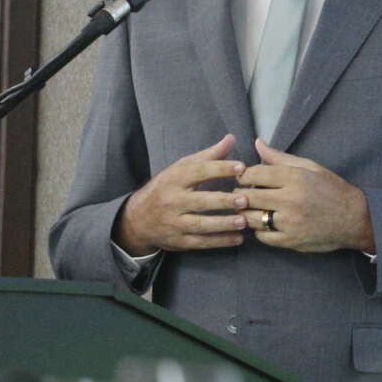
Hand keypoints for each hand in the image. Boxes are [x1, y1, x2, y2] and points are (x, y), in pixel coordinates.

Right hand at [115, 135, 247, 253]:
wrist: (137, 219)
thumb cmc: (166, 188)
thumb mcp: (181, 169)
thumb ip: (208, 156)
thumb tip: (231, 138)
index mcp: (173, 179)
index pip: (198, 172)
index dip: (220, 168)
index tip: (241, 167)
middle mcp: (172, 201)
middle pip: (199, 201)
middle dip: (223, 201)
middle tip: (245, 199)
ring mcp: (174, 223)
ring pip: (200, 225)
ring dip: (223, 224)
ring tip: (244, 221)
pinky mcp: (178, 241)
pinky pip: (200, 242)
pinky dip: (219, 241)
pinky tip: (238, 238)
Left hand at [235, 139, 374, 253]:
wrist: (355, 219)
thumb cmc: (332, 189)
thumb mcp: (310, 167)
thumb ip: (280, 157)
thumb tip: (257, 143)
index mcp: (295, 178)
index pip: (254, 173)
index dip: (244, 174)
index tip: (245, 177)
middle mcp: (290, 200)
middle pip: (248, 196)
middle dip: (241, 194)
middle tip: (244, 194)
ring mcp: (290, 223)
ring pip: (252, 218)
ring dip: (249, 213)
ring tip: (255, 209)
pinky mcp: (291, 241)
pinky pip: (262, 236)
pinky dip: (260, 230)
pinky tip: (267, 223)